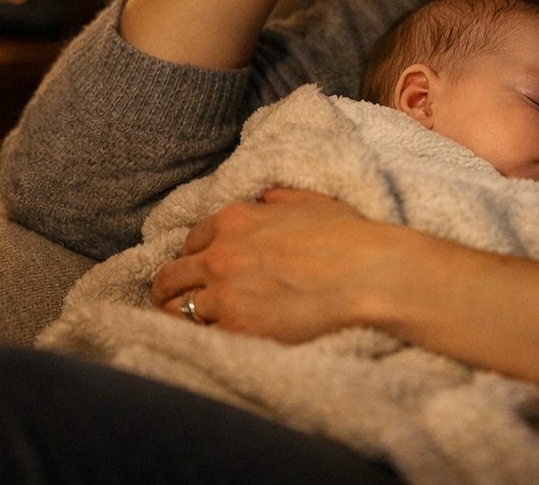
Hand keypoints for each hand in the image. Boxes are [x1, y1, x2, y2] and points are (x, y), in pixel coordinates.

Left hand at [149, 187, 400, 340]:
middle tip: (171, 298)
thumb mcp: (309, 201)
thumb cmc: (348, 236)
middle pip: (171, 275)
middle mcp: (221, 253)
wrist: (369, 274)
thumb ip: (277, 200)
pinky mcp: (238, 328)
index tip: (197, 267)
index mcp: (235, 218)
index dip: (194, 254)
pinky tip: (208, 339)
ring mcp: (226, 293)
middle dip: (169, 287)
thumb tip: (264, 200)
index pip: (192, 239)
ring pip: (177, 309)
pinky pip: (202, 335)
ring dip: (180, 315)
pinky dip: (203, 336)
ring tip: (185, 324)